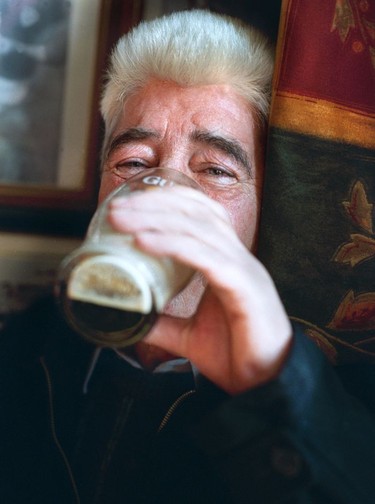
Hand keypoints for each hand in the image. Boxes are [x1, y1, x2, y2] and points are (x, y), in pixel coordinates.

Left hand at [108, 186, 291, 394]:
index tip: (129, 204)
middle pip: (194, 213)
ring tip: (121, 219)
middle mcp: (236, 257)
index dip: (166, 201)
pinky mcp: (244, 287)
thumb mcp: (189, 336)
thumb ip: (163, 324)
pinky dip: (172, 245)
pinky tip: (144, 241)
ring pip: (197, 229)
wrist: (267, 384)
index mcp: (226, 261)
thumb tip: (131, 318)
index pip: (199, 213)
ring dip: (155, 219)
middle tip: (115, 208)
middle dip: (153, 205)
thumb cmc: (236, 355)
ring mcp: (242, 269)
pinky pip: (205, 257)